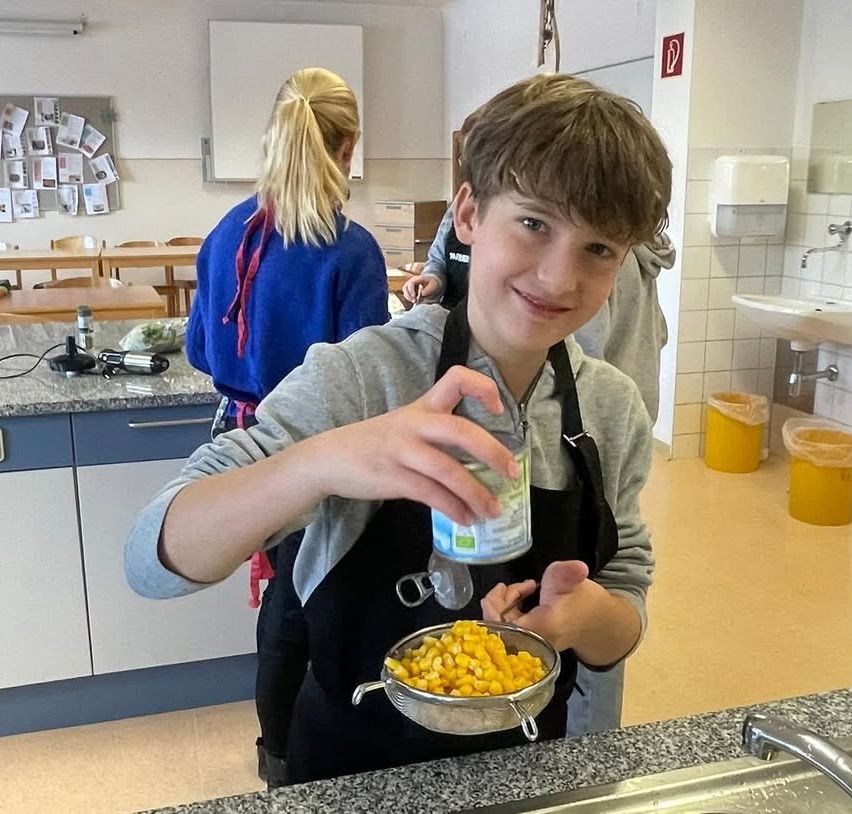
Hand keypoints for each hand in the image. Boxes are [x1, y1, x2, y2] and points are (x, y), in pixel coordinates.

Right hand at [305, 365, 518, 524]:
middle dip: (492, 452)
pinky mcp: (394, 478)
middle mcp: (415, 423)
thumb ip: (438, 433)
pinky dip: (454, 509)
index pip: (456, 378)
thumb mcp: (406, 425)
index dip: (482, 388)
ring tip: (494, 510)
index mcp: (423, 406)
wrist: (330, 458)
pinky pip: (432, 494)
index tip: (498, 408)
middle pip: (461, 431)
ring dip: (477, 494)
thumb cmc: (376, 442)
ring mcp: (403, 451)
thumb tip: (481, 462)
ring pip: (449, 470)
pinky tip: (466, 518)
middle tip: (512, 472)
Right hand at [402, 274, 440, 303]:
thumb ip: (428, 290)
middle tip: (414, 301)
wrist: (433, 282)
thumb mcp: (433, 285)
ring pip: (405, 291)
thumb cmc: (433, 283)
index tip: (414, 296)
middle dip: (408, 295)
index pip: (411, 283)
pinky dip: (409, 298)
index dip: (411, 290)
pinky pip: (407, 293)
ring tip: (415, 301)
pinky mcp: (410, 289)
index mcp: (418, 278)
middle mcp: (412, 281)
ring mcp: (410, 285)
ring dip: (408, 297)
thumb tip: (421, 294)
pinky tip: (415, 300)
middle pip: (405, 287)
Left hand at [481, 560, 590, 650]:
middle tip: (506, 585)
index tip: (500, 589)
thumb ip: (568, 574)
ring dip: (504, 604)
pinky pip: (509, 628)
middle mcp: (533, 641)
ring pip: (502, 627)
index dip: (493, 609)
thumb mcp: (573, 580)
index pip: (505, 628)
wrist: (597, 622)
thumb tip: (578, 568)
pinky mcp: (528, 641)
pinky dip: (509, 611)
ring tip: (519, 588)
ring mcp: (530, 644)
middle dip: (498, 603)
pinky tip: (519, 597)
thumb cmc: (582, 601)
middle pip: (498, 628)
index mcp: (542, 629)